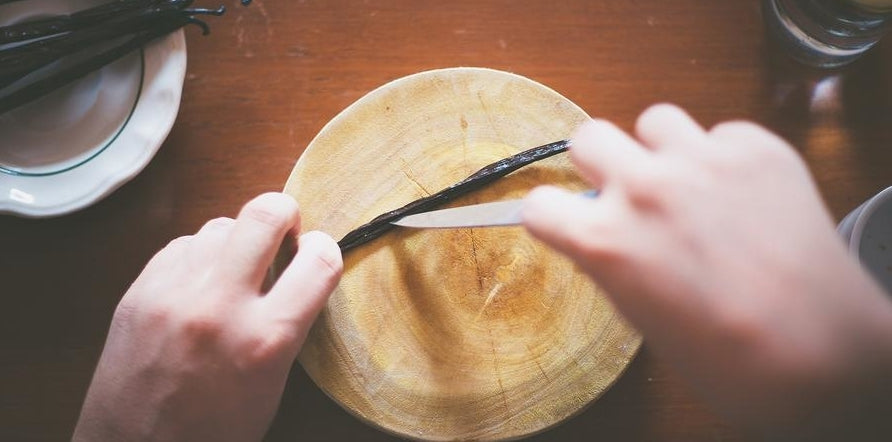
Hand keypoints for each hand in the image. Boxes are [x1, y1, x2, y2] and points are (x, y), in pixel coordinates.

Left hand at [73, 193, 342, 440]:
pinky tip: (199, 284)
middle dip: (284, 213)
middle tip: (283, 234)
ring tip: (235, 270)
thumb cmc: (215, 429)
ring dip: (237, 240)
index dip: (325, 251)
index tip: (315, 257)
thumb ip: (290, 320)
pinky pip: (182, 245)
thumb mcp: (273, 382)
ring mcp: (173, 293)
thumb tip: (298, 265)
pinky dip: (199, 257)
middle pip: (265, 213)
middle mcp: (219, 305)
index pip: (319, 259)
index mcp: (265, 339)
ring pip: (220, 223)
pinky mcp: (139, 290)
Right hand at [522, 104, 891, 436]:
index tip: (566, 222)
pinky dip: (723, 157)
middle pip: (588, 136)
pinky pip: (722, 132)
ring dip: (661, 150)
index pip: (540, 203)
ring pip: (656, 120)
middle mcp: (647, 188)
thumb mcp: (642, 318)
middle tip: (628, 194)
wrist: (823, 355)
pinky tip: (744, 195)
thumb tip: (603, 235)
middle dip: (601, 164)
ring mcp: (704, 160)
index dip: (553, 216)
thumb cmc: (728, 361)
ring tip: (689, 185)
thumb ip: (613, 262)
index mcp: (606, 239)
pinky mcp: (759, 148)